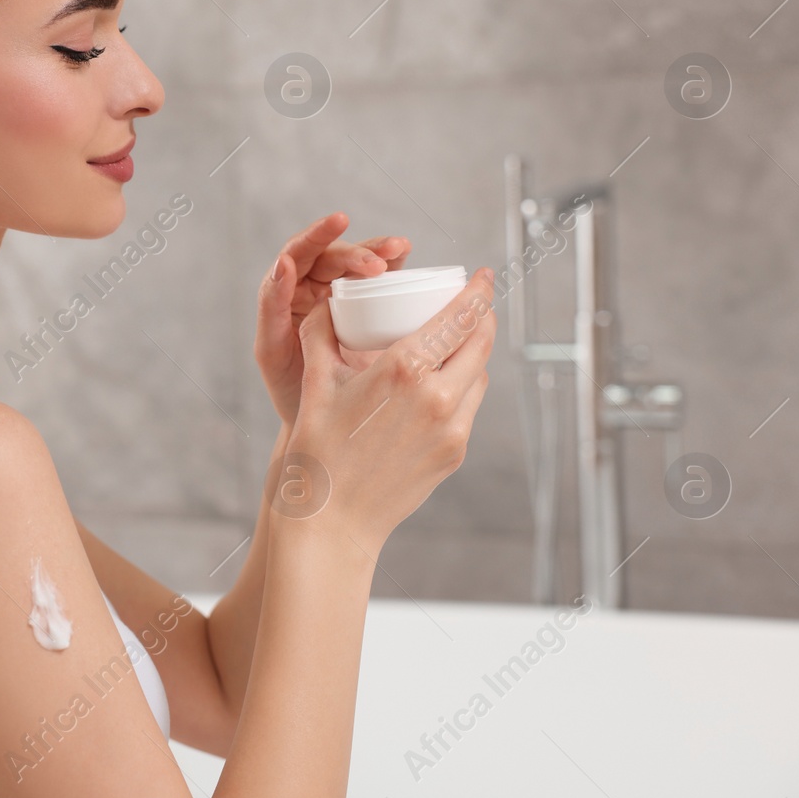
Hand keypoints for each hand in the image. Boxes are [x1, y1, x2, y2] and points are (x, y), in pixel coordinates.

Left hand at [255, 212, 411, 425]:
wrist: (320, 424)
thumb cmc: (289, 391)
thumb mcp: (272, 350)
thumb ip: (272, 306)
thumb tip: (283, 261)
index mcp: (287, 293)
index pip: (300, 253)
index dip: (318, 234)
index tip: (339, 221)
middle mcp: (315, 288)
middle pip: (336, 257)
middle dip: (357, 253)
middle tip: (376, 266)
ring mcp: (346, 298)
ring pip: (362, 265)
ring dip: (381, 252)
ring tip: (400, 249)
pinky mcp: (372, 310)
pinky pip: (384, 283)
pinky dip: (396, 269)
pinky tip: (408, 260)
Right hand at [281, 268, 495, 551]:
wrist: (331, 519)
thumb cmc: (317, 450)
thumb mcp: (315, 381)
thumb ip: (322, 335)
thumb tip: (328, 307)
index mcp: (404, 369)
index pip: (460, 317)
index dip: (478, 292)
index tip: (482, 277)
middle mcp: (437, 396)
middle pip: (482, 342)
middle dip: (482, 318)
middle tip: (473, 306)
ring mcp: (451, 428)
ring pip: (478, 377)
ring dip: (471, 356)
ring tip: (451, 347)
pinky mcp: (453, 453)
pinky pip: (467, 409)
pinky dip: (459, 390)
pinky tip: (436, 389)